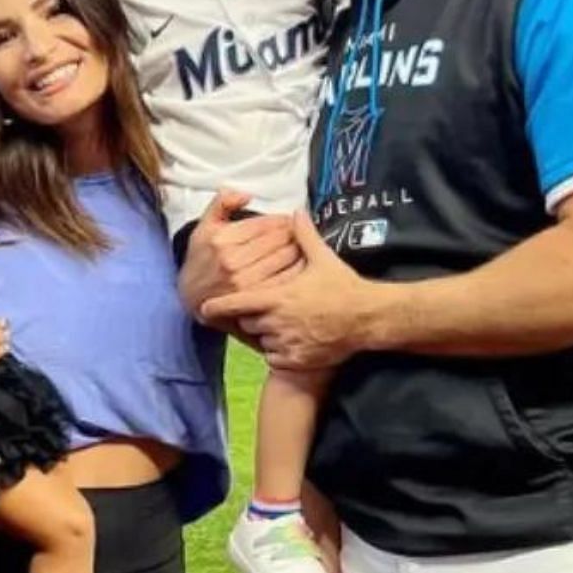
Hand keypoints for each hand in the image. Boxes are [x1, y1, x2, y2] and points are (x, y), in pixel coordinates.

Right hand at [177, 190, 303, 325]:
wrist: (190, 297)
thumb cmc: (200, 260)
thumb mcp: (203, 227)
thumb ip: (222, 203)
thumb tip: (245, 194)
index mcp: (221, 239)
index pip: (264, 224)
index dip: (282, 220)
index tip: (289, 220)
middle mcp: (231, 260)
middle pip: (278, 239)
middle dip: (292, 233)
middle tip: (299, 232)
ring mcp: (244, 281)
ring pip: (285, 257)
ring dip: (298, 249)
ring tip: (301, 246)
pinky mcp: (254, 298)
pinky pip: (285, 278)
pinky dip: (296, 269)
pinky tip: (299, 265)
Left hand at [200, 211, 376, 371]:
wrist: (368, 318)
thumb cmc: (343, 287)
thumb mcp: (323, 258)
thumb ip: (304, 236)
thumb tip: (296, 212)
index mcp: (277, 297)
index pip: (237, 303)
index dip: (219, 306)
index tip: (204, 308)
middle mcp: (277, 322)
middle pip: (247, 322)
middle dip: (252, 316)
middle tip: (269, 309)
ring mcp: (286, 343)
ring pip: (261, 340)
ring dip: (266, 333)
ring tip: (284, 324)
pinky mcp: (296, 360)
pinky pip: (274, 357)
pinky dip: (277, 351)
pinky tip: (291, 340)